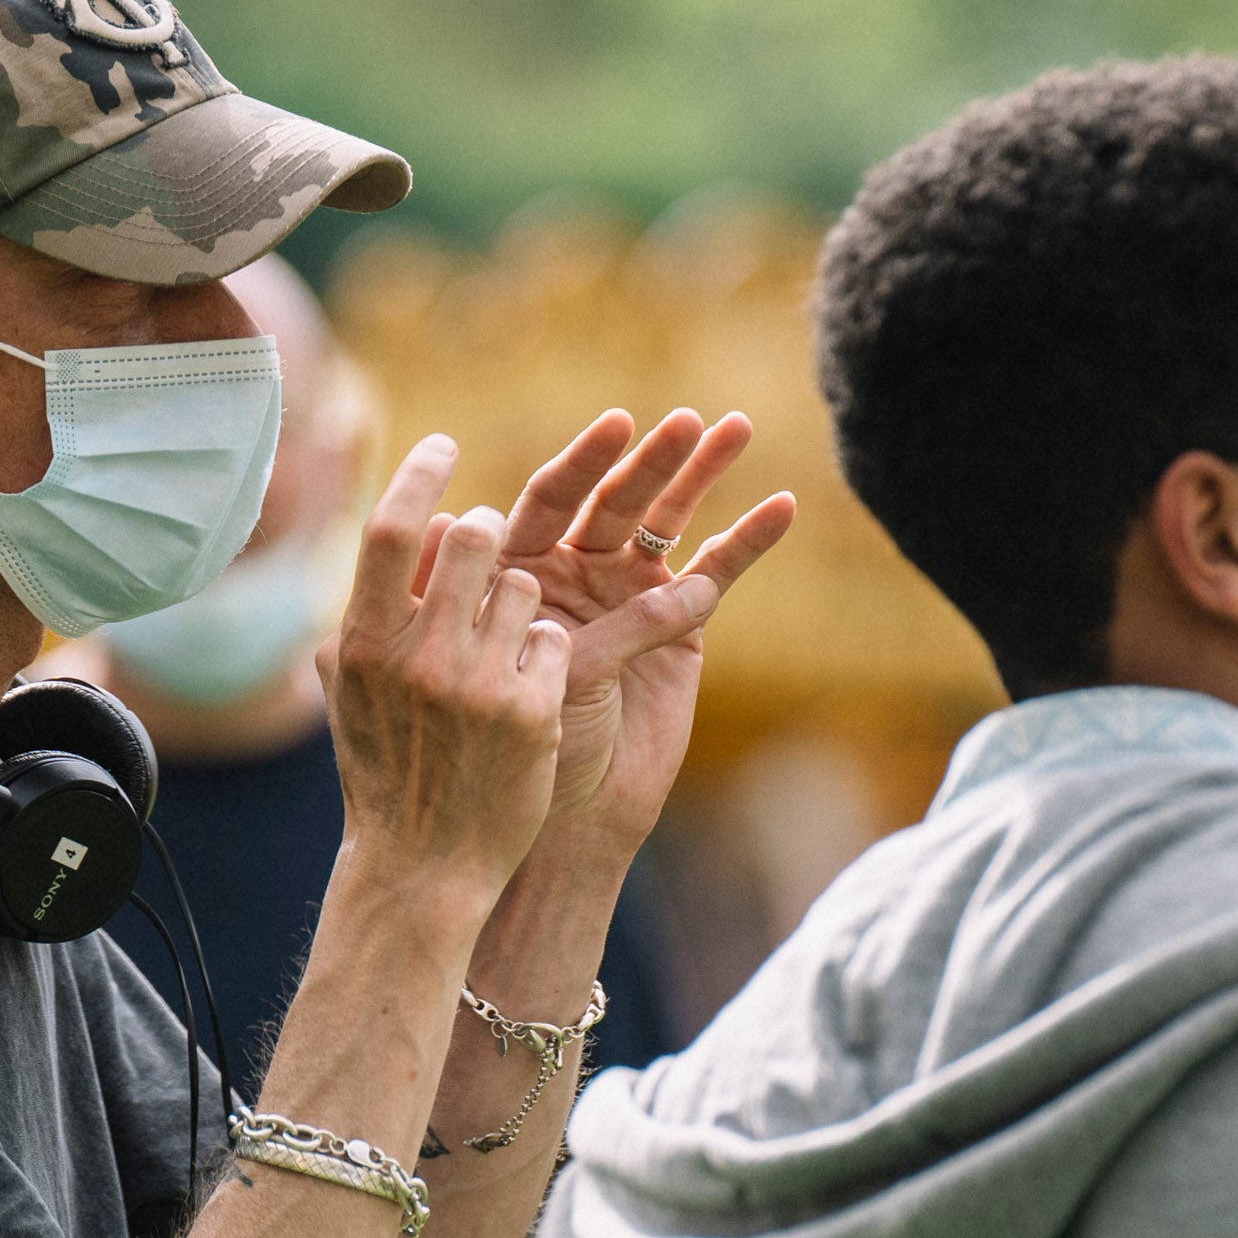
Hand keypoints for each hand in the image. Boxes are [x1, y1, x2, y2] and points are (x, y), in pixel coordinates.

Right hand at [324, 439, 572, 910]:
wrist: (423, 867)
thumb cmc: (386, 772)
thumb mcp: (353, 692)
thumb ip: (370, 613)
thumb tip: (412, 533)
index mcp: (363, 642)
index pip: (395, 528)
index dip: (422, 473)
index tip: (445, 446)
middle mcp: (419, 655)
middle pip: (477, 539)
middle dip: (493, 535)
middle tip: (496, 549)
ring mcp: (479, 683)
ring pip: (526, 587)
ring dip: (523, 606)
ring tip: (502, 654)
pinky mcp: (533, 711)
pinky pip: (556, 640)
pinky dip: (547, 656)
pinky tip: (527, 695)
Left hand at [489, 406, 794, 861]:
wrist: (571, 817)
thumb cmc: (523, 747)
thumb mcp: (519, 674)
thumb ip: (521, 614)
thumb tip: (454, 534)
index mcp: (522, 569)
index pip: (550, 500)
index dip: (583, 463)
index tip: (616, 426)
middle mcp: (574, 570)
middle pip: (615, 501)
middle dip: (651, 460)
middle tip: (686, 421)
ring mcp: (629, 594)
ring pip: (667, 522)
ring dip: (699, 475)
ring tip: (734, 428)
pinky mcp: (680, 626)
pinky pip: (715, 573)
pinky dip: (747, 541)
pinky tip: (782, 506)